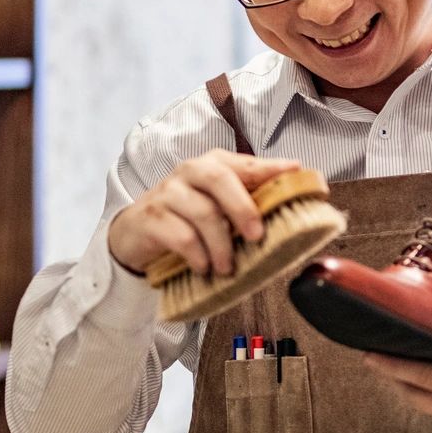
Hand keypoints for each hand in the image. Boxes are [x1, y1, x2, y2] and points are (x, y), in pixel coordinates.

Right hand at [107, 149, 302, 278]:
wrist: (135, 233)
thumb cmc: (186, 218)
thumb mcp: (217, 206)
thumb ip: (247, 202)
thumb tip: (292, 211)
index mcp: (213, 165)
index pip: (246, 163)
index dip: (272, 168)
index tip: (297, 173)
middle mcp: (190, 172)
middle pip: (219, 179)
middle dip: (243, 208)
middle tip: (257, 237)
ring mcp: (167, 193)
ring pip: (203, 212)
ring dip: (221, 245)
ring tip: (228, 267)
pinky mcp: (151, 218)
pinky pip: (182, 236)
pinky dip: (198, 256)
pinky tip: (204, 268)